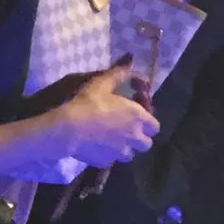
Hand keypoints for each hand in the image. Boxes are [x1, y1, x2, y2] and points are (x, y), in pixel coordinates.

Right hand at [33, 61, 159, 174]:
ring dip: (124, 149)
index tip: (139, 119)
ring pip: (129, 155)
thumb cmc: (88, 103)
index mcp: (138, 117)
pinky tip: (97, 148)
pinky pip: (111, 161)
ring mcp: (120, 153)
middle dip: (139, 140)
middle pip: (146, 144)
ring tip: (112, 142)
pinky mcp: (105, 162)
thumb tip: (130, 60)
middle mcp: (133, 137)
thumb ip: (119, 73)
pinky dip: (107, 156)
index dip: (148, 123)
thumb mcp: (102, 83)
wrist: (69, 128)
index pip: (155, 127)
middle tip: (127, 133)